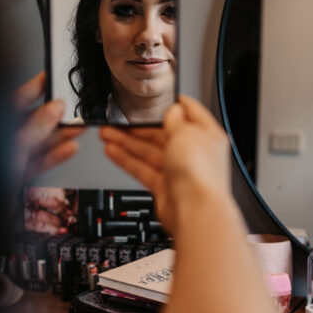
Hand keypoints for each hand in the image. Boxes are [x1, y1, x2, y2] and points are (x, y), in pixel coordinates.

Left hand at [13, 71, 84, 182]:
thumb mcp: (13, 146)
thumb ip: (35, 128)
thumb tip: (53, 109)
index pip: (15, 100)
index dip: (34, 88)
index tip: (50, 78)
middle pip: (30, 122)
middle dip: (54, 117)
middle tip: (74, 110)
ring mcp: (6, 157)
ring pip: (37, 143)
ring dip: (59, 136)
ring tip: (78, 128)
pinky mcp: (15, 175)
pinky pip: (38, 162)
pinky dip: (54, 157)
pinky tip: (69, 149)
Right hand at [99, 96, 230, 235]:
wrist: (194, 211)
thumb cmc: (200, 174)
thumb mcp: (185, 133)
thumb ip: (175, 120)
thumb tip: (172, 111)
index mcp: (206, 135)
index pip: (188, 113)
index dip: (170, 105)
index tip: (152, 101)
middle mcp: (194, 153)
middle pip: (162, 134)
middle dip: (137, 128)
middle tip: (116, 122)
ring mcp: (178, 170)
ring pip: (148, 152)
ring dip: (126, 142)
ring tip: (106, 134)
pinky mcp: (164, 186)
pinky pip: (142, 169)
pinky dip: (127, 160)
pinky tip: (112, 151)